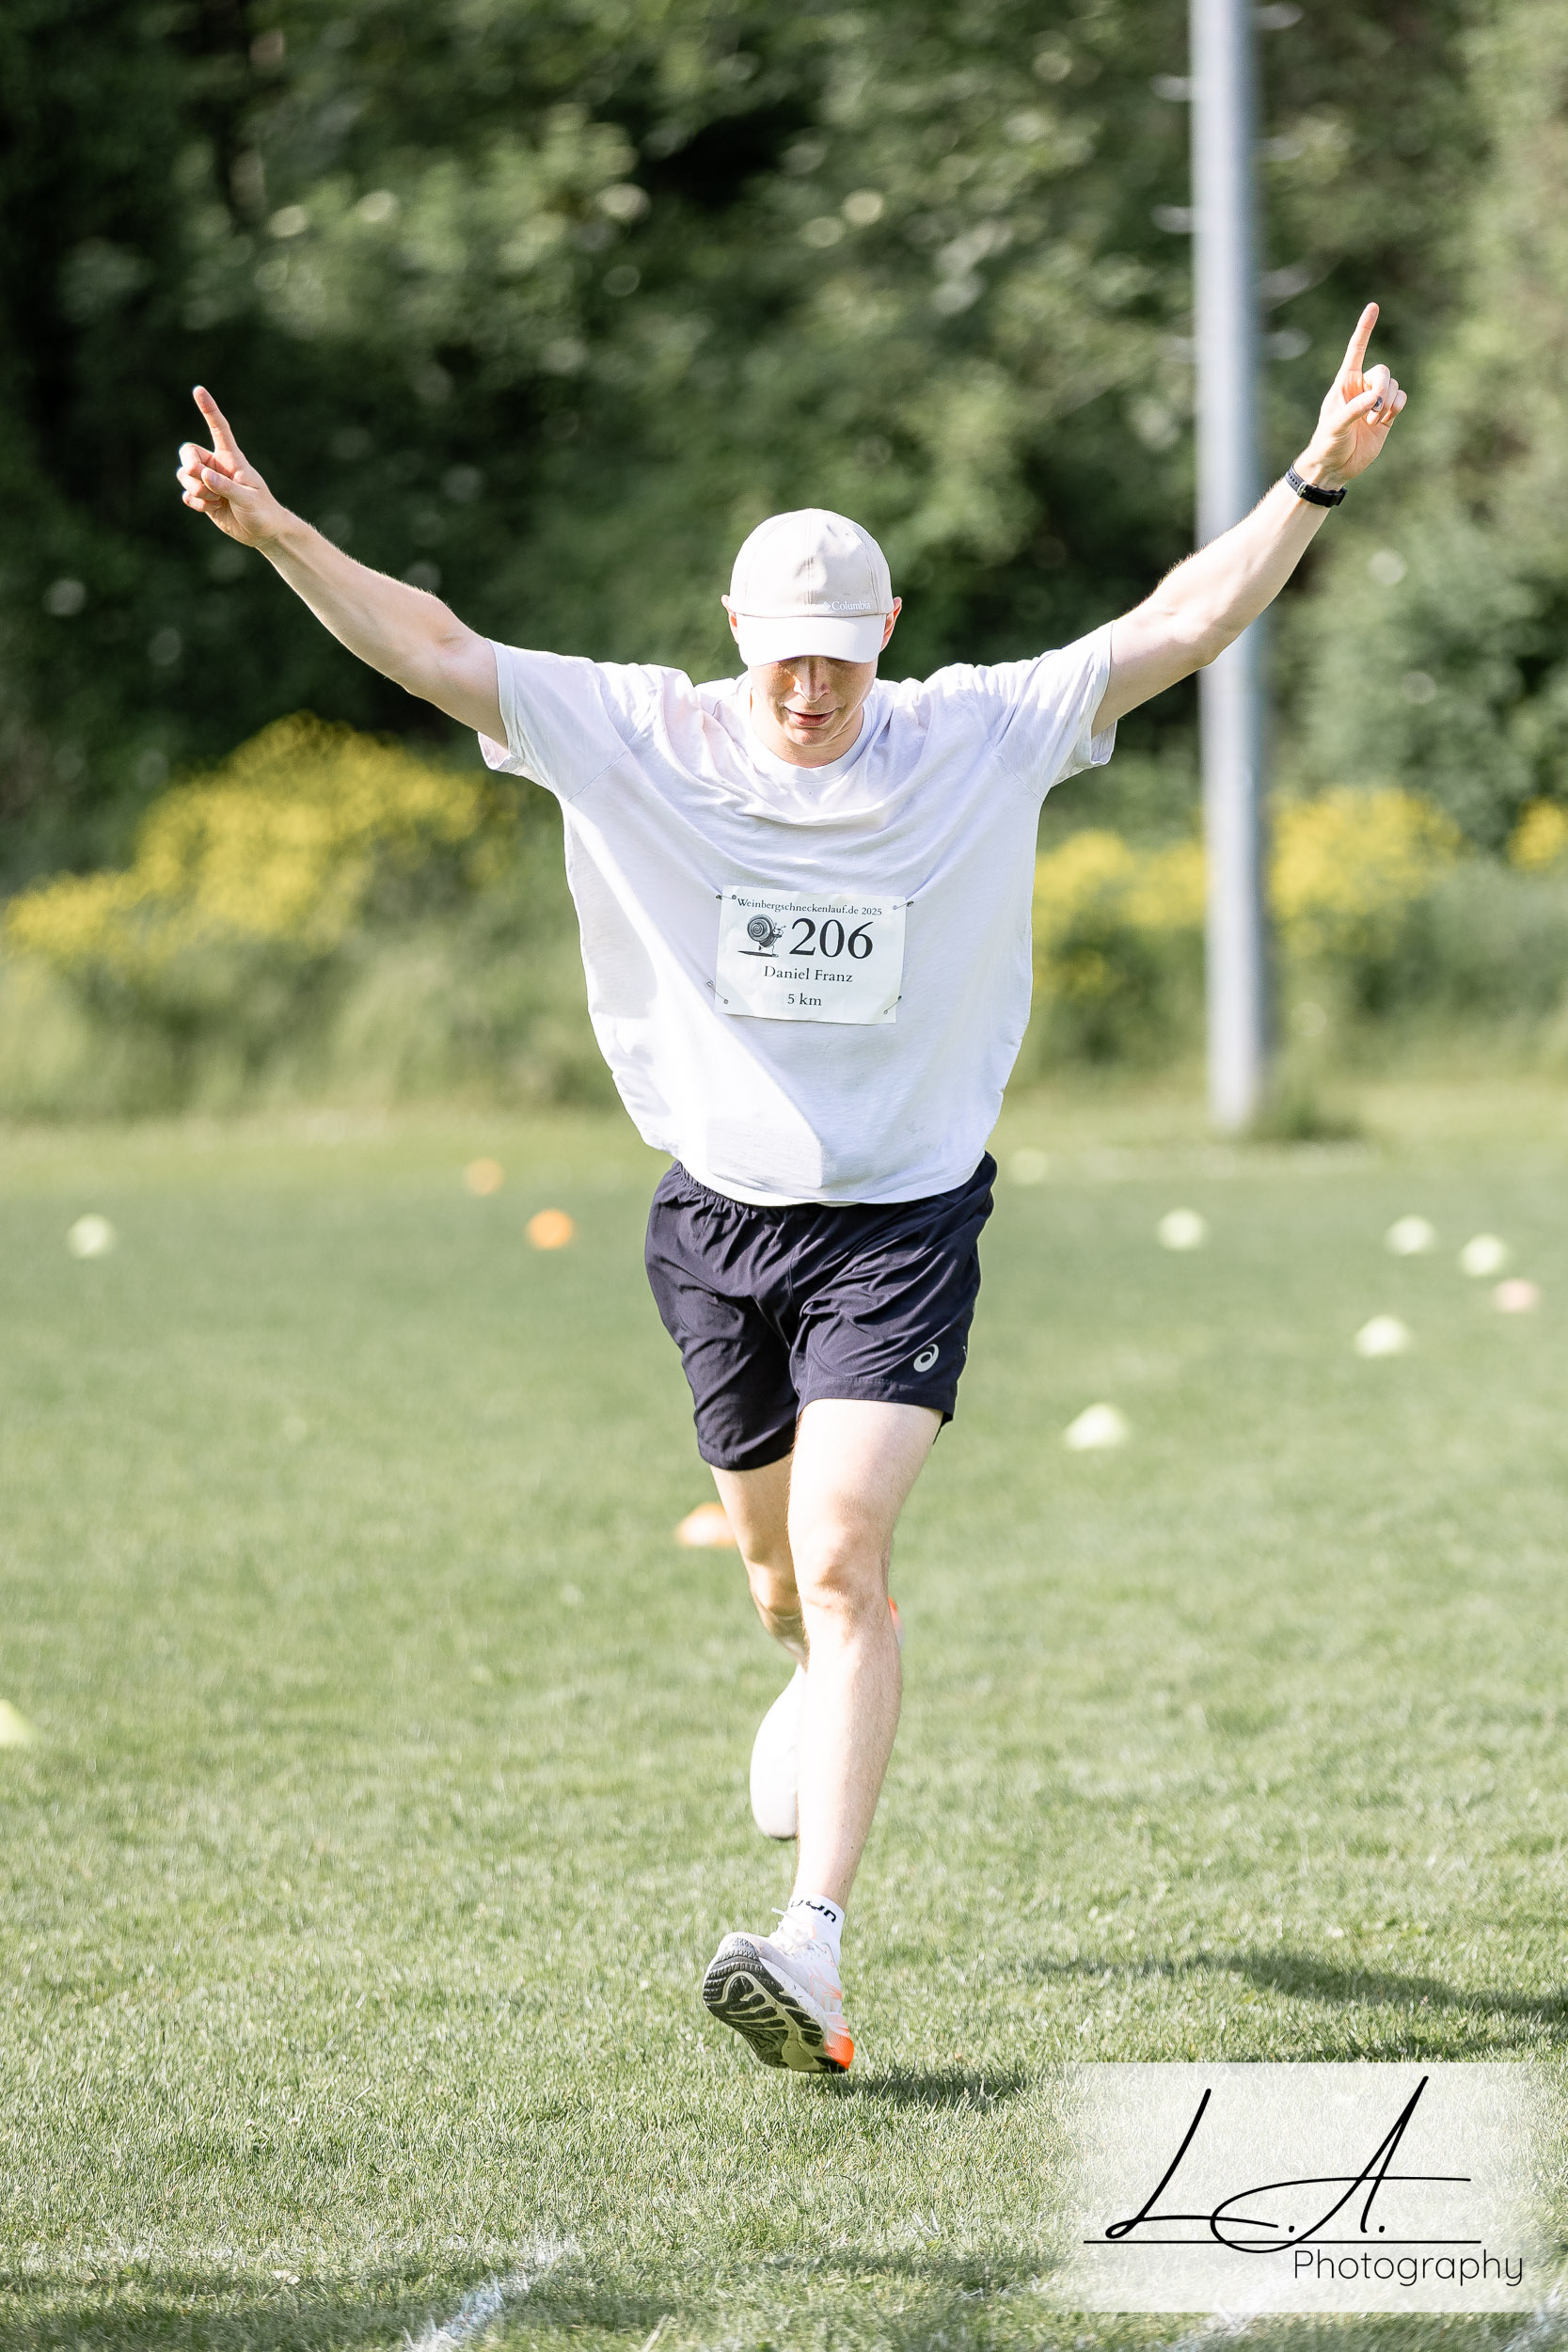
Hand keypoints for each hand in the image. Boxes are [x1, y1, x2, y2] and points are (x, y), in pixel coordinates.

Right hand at [175, 387, 288, 545]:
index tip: (198, 390)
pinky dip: (195, 503)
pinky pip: (187, 495)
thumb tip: (204, 474)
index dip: (209, 409)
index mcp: (231, 459)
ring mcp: (208, 482)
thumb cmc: (262, 511)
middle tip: (202, 479)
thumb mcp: (247, 499)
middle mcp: (217, 466)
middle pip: (188, 452)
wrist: (264, 533)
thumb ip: (226, 487)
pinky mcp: (203, 499)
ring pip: (184, 475)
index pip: (219, 429)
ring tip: (215, 501)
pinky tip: (211, 509)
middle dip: (189, 466)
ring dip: (195, 489)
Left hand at [1297, 304, 1406, 490]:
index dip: (1365, 329)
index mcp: (1344, 383)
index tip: (1373, 306)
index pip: (1356, 350)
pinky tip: (1384, 422)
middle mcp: (1361, 387)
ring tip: (1373, 422)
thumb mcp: (1335, 427)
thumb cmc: (1327, 443)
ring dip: (1388, 403)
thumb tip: (1375, 399)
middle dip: (1382, 389)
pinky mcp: (1386, 414)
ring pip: (1394, 386)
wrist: (1335, 466)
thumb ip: (1353, 411)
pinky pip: (1401, 399)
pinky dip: (1397, 408)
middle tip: (1374, 410)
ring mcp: (1375, 400)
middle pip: (1383, 371)